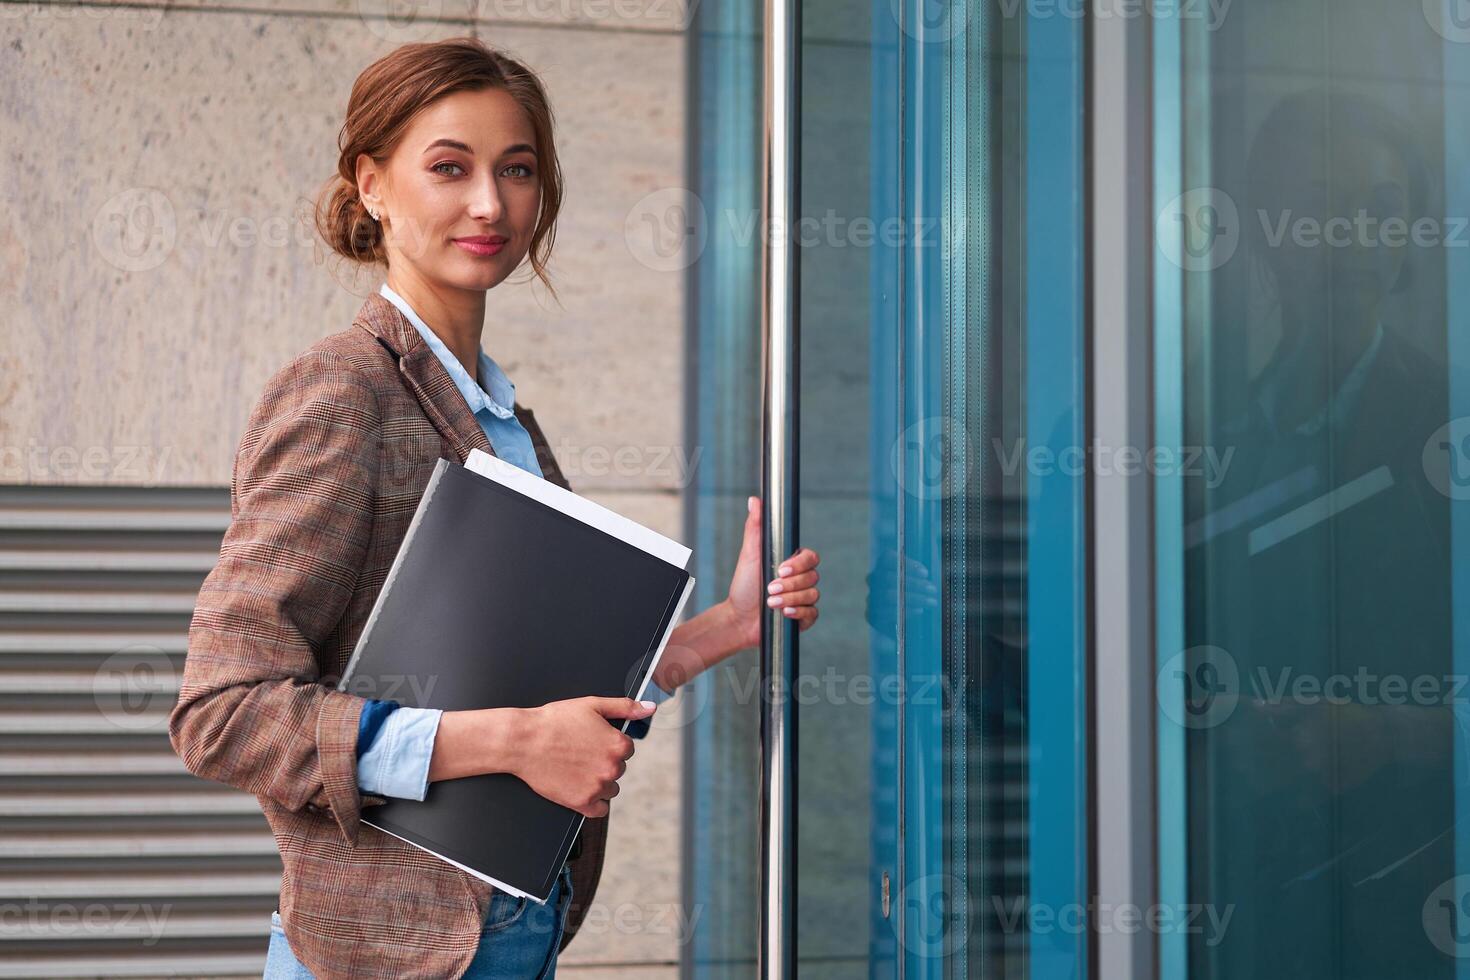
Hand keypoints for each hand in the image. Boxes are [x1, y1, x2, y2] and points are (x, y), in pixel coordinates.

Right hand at [428, 697, 655, 817]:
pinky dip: (593, 801)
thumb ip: (625, 707)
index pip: (626, 749)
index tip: (592, 741)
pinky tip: (580, 787)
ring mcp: (597, 788)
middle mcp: (612, 768)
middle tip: (580, 752)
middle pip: (618, 769)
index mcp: (618, 745)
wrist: (524, 741)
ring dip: (599, 781)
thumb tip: (649, 707)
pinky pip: (600, 809)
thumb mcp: (592, 705)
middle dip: (603, 761)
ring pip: (610, 788)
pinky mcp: (582, 803)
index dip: (608, 743)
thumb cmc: (555, 721)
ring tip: (577, 767)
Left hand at [726, 496, 821, 648]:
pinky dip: (799, 613)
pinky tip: (784, 613)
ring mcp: (804, 598)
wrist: (739, 618)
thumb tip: (754, 501)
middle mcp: (801, 579)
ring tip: (771, 602)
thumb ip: (755, 527)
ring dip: (790, 599)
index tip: (781, 569)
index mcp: (792, 562)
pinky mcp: (804, 617)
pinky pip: (812, 613)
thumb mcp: (749, 555)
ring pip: (812, 595)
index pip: (810, 557)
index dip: (799, 564)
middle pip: (813, 576)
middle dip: (790, 584)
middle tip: (770, 587)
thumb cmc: (744, 585)